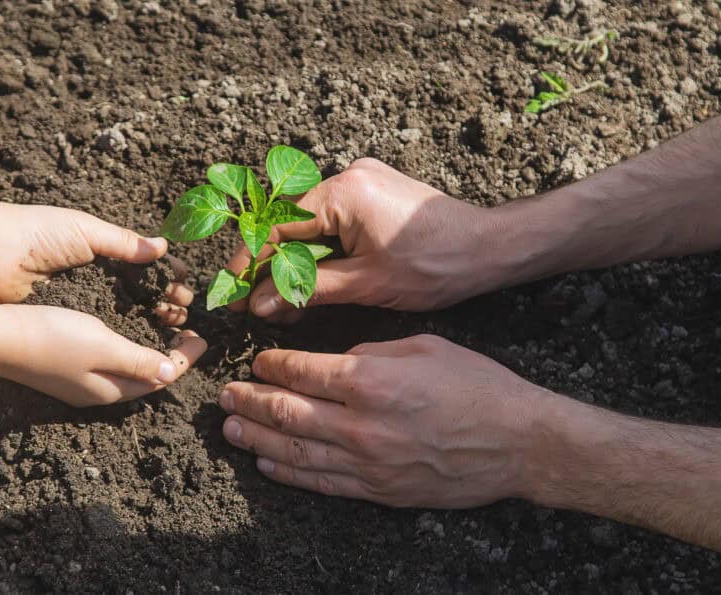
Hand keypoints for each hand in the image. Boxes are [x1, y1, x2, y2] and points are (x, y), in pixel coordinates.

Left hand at [0, 203, 193, 325]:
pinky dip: (127, 334)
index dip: (167, 276)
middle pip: (142, 294)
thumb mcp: (85, 231)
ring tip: (174, 325)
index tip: (186, 285)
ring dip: (153, 319)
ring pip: (128, 314)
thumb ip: (124, 242)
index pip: (145, 266)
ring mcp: (84, 301)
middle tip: (185, 312)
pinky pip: (104, 329)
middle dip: (167, 301)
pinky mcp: (71, 319)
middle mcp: (97, 279)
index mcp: (102, 252)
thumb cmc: (36, 234)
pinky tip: (146, 340)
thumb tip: (163, 249)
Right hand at [0, 304, 206, 406]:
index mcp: (111, 389)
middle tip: (186, 331)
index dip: (184, 359)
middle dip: (170, 357)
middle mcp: (97, 391)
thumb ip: (139, 361)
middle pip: (146, 378)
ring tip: (162, 328)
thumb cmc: (52, 338)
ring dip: (148, 352)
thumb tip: (173, 374)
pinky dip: (127, 348)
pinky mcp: (64, 368)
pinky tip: (124, 332)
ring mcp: (79, 382)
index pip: (161, 379)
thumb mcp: (104, 347)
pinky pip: (108, 362)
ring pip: (126, 371)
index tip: (201, 338)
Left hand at [218, 334, 549, 507]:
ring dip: (258, 438)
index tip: (257, 362)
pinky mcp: (378, 490)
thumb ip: (372, 353)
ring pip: (296, 450)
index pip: (303, 371)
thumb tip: (336, 363)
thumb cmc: (477, 386)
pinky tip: (268, 463)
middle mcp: (362, 425)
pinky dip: (290, 473)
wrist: (520, 443)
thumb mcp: (424, 347)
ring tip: (231, 429)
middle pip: (288, 412)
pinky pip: (322, 483)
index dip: (272, 366)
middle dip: (250, 402)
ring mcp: (368, 463)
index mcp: (372, 381)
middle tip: (225, 396)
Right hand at [227, 159, 506, 319]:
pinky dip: (319, 251)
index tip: (232, 292)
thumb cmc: (436, 265)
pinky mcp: (373, 192)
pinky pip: (332, 221)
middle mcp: (349, 175)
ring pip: (310, 225)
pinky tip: (309, 283)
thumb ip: (307, 290)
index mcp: (343, 191)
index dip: (250, 262)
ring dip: (293, 262)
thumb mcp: (365, 284)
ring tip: (278, 302)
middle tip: (248, 302)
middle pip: (290, 223)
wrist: (488, 249)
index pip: (278, 227)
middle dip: (269, 265)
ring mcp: (362, 181)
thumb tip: (259, 303)